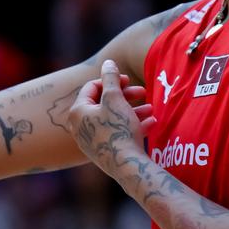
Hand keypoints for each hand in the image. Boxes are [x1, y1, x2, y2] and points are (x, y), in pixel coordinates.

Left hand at [68, 59, 154, 174]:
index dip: (111, 80)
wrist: (127, 166)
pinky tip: (151, 124)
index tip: (128, 80)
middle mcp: (80, 127)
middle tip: (142, 92)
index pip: (92, 87)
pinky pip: (117, 133)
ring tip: (151, 109)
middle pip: (103, 103)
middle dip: (126, 96)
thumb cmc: (117, 129)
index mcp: (77, 112)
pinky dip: (132, 126)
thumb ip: (110, 78)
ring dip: (133, 111)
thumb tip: (107, 62)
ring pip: (113, 119)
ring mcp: (91, 141)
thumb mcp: (115, 98)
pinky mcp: (103, 152)